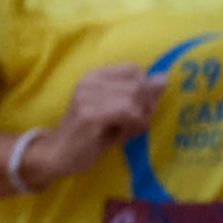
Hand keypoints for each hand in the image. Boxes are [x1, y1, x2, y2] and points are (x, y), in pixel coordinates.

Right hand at [25, 64, 165, 187]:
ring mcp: (88, 96)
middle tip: (134, 125)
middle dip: (144, 107)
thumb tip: (163, 78)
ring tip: (127, 131)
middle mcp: (89, 80)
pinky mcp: (90, 114)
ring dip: (139, 120)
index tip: (138, 109)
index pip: (133, 69)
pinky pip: (128, 113)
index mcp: (94, 75)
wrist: (59, 153)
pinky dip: (133, 126)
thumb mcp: (114, 109)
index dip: (144, 90)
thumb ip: (136, 94)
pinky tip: (123, 136)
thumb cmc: (91, 133)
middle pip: (137, 84)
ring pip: (134, 99)